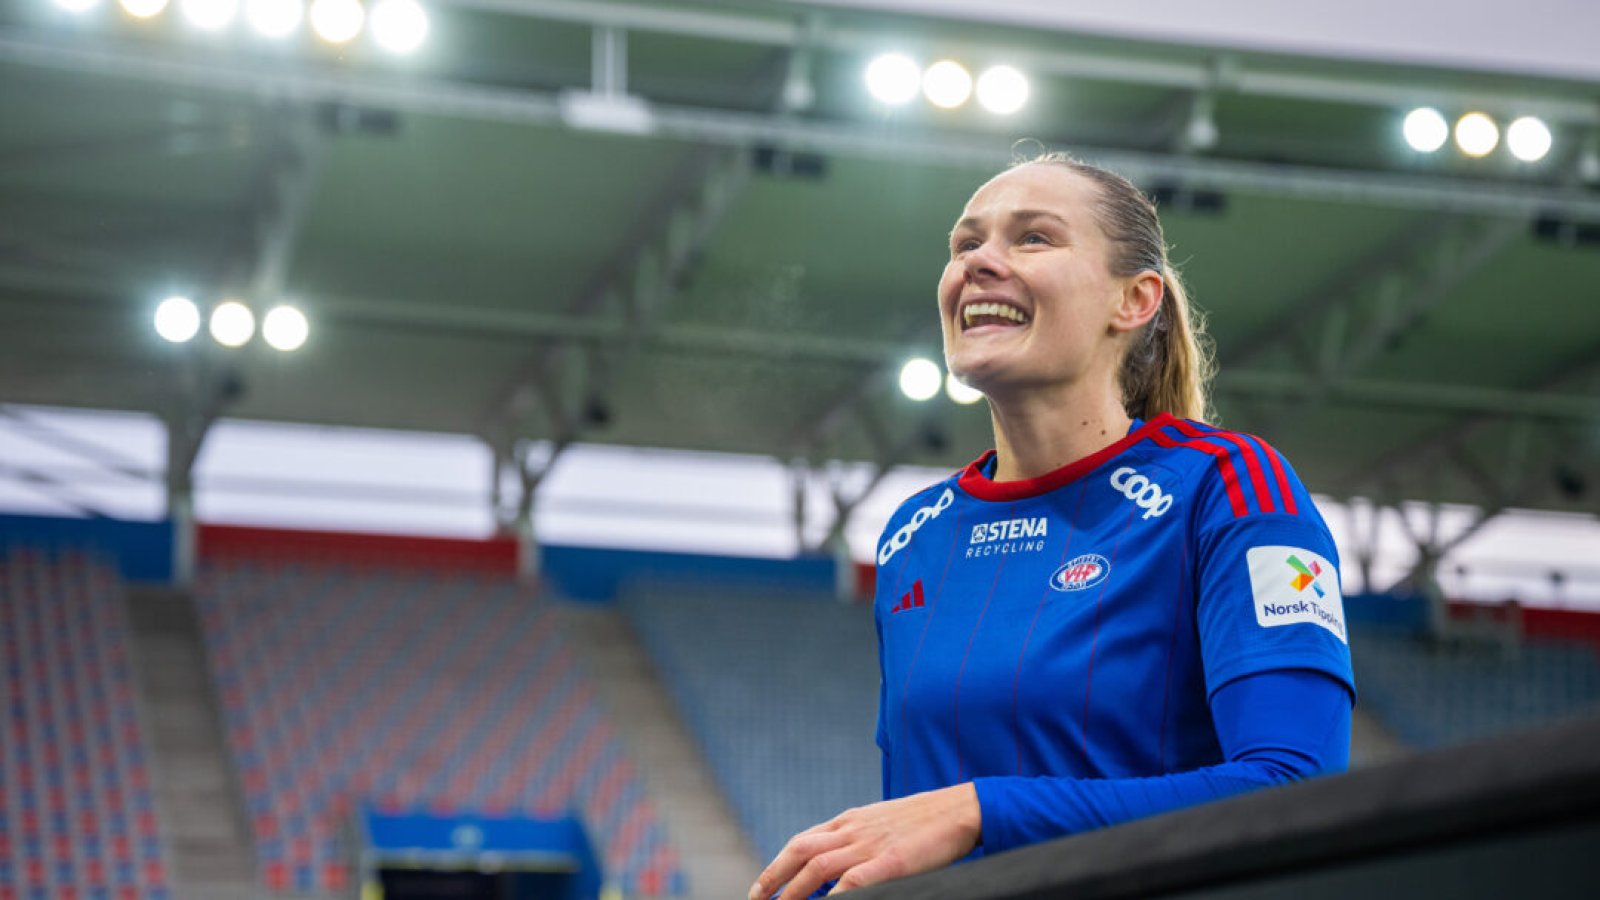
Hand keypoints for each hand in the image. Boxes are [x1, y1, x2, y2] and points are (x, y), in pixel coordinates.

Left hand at [748, 783, 980, 897]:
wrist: (960, 809)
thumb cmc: (924, 822)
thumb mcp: (882, 823)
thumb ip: (857, 839)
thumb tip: (836, 866)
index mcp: (850, 821)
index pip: (802, 841)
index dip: (777, 864)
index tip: (761, 887)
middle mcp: (853, 831)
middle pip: (800, 852)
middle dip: (773, 878)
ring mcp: (870, 845)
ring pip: (818, 868)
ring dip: (792, 892)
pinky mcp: (891, 862)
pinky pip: (854, 881)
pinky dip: (834, 896)